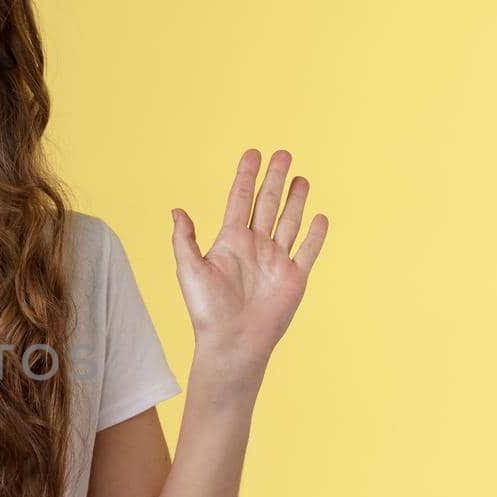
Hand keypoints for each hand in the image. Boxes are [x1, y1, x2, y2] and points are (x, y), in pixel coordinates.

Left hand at [170, 148, 327, 377]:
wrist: (232, 343)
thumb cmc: (207, 310)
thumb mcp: (189, 269)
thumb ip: (185, 239)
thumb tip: (176, 210)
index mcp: (230, 241)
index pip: (240, 200)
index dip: (246, 176)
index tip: (253, 153)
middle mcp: (255, 247)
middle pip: (267, 204)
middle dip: (275, 179)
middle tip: (283, 153)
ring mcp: (276, 261)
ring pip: (289, 222)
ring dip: (295, 200)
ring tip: (301, 178)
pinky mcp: (294, 278)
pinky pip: (308, 251)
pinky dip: (315, 234)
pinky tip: (319, 216)